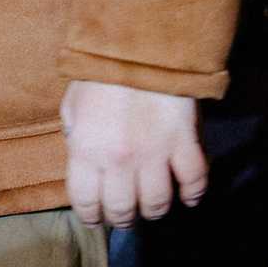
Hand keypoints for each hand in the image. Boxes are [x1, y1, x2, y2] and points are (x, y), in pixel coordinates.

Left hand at [61, 79, 207, 227]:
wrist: (140, 46)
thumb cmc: (100, 74)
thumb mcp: (73, 106)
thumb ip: (76, 138)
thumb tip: (82, 160)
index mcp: (86, 151)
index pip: (86, 202)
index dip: (91, 217)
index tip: (96, 220)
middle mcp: (120, 160)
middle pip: (124, 210)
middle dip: (123, 219)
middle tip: (126, 218)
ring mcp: (155, 154)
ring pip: (159, 203)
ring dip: (155, 211)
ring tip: (153, 209)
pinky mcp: (185, 144)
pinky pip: (194, 181)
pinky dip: (193, 195)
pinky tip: (189, 198)